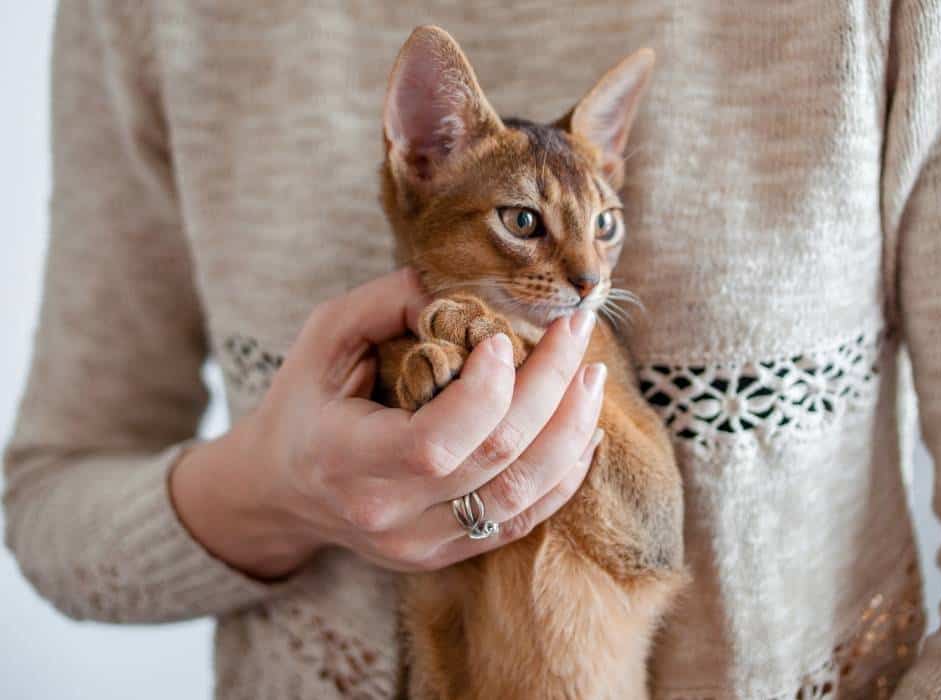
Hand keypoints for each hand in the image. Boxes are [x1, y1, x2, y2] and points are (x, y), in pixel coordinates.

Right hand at [170, 268, 603, 578]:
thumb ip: (388, 303)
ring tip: (590, 376)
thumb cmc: (305, 402)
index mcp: (346, 461)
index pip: (435, 443)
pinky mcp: (447, 554)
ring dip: (571, 430)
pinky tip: (584, 428)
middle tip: (575, 331)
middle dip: (550, 388)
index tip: (505, 337)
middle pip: (496, 461)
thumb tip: (469, 288)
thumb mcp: (325, 337)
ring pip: (523, 496)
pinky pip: (524, 521)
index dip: (487, 390)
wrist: (280, 491)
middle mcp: (388, 514)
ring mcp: (421, 544)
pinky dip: (565, 473)